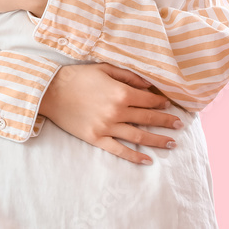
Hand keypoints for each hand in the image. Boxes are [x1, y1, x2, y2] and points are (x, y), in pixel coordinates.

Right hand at [39, 62, 181, 164]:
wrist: (49, 92)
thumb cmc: (76, 77)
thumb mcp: (103, 69)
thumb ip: (127, 76)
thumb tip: (147, 85)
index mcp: (120, 93)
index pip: (149, 100)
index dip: (162, 103)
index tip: (169, 105)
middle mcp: (117, 112)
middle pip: (148, 118)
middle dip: (166, 121)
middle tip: (179, 125)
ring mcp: (107, 127)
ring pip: (139, 136)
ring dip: (158, 140)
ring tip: (171, 143)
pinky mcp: (96, 138)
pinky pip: (120, 150)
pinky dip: (135, 157)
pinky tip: (148, 160)